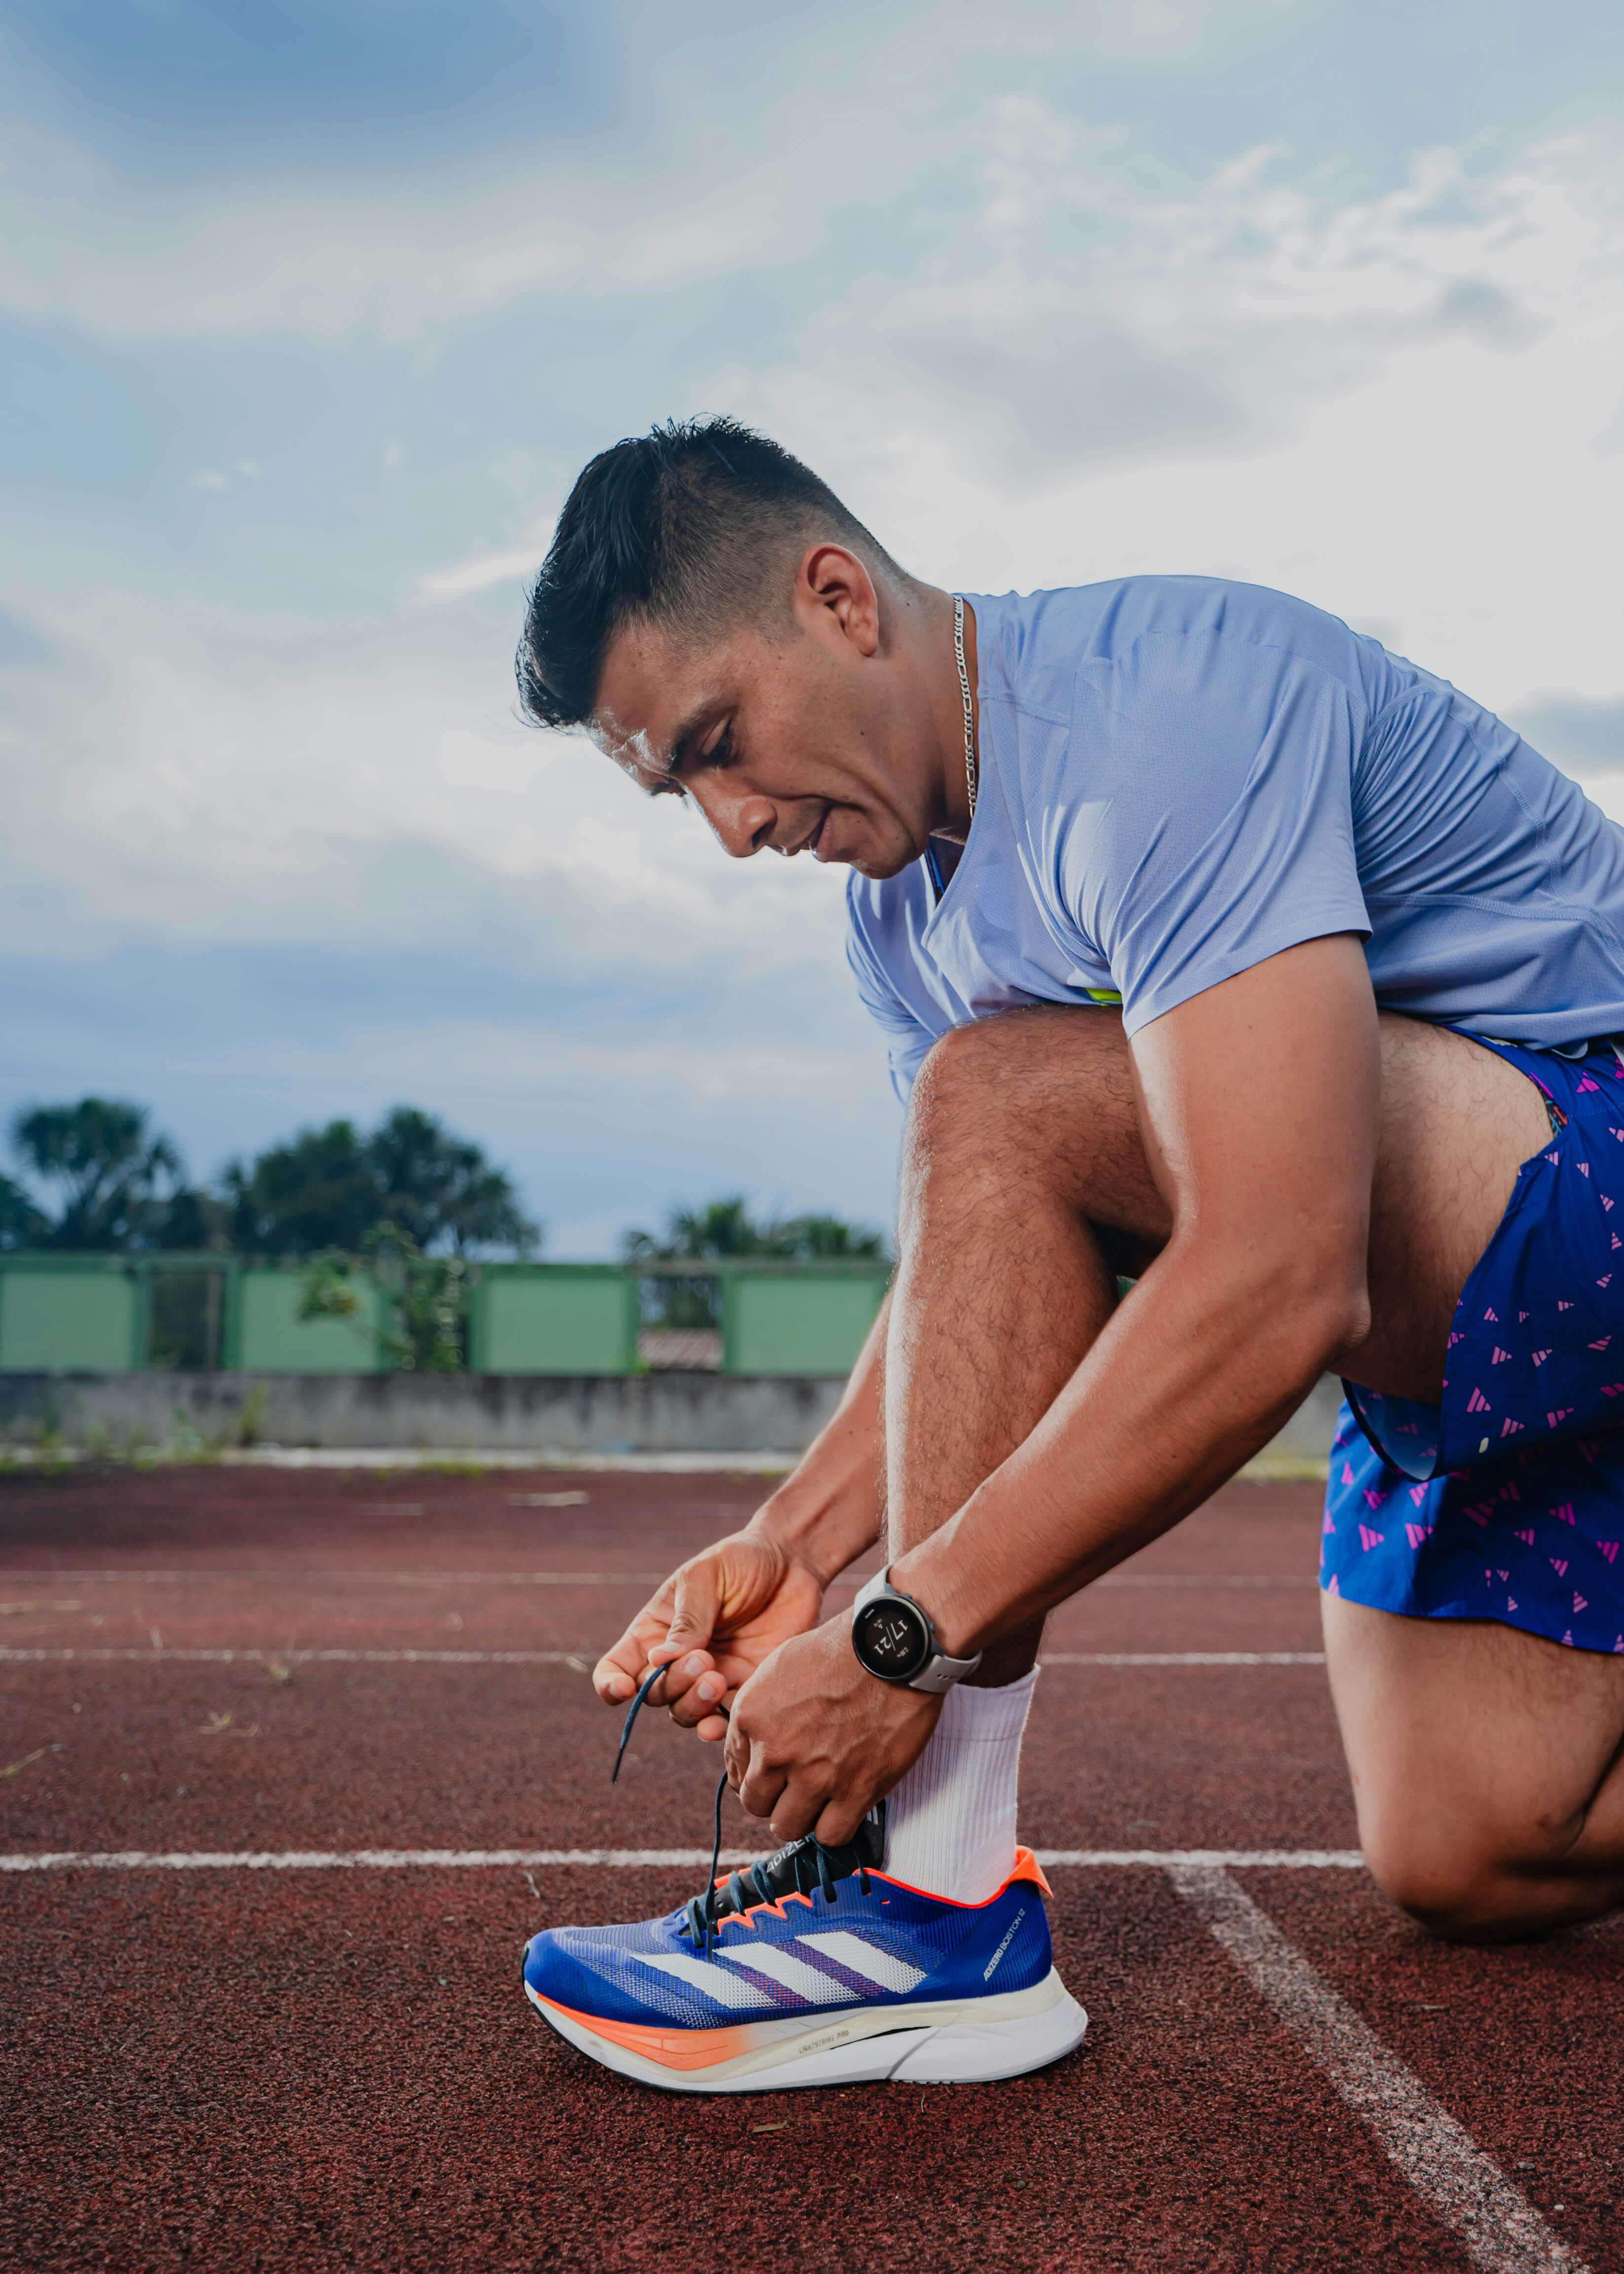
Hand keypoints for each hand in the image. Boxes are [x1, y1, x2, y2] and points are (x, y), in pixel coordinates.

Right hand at [592, 1528, 825, 1742]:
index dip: (610, 1684)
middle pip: (653, 1694)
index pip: (616, 1667)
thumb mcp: (706, 1577)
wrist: (792, 1564)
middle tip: (703, 1660)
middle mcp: (675, 1660)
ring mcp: (708, 1677)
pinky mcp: (741, 1688)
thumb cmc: (740, 1561)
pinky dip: (716, 1728)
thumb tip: (659, 1659)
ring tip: (717, 1680)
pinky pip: (721, 1720)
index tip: (625, 1689)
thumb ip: (686, 1620)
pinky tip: (721, 1723)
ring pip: (683, 1712)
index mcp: (654, 1631)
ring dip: (694, 1706)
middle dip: (671, 1684)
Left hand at [724, 1617, 941, 1846]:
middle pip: (756, 1804)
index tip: (773, 1772)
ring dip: (801, 1816)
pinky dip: (833, 1827)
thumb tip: (755, 1744)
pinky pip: (831, 1835)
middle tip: (795, 1785)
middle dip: (774, 1797)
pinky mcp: (855, 1791)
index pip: (735, 1770)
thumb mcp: (779, 1666)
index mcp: (751, 1717)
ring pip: (788, 1827)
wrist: (891, 1648)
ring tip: (819, 1798)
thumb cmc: (841, 1650)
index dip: (755, 1773)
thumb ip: (759, 1710)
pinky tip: (842, 1807)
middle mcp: (775, 1751)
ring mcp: (815, 1776)